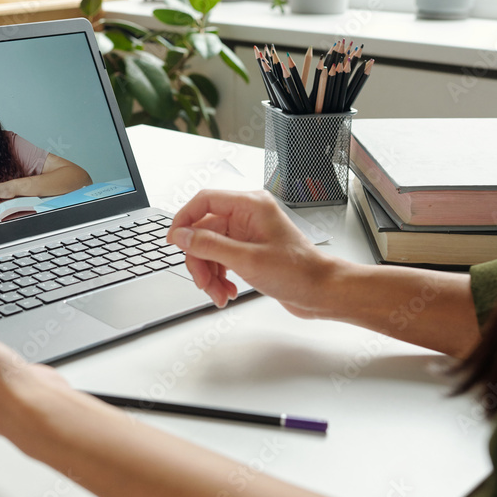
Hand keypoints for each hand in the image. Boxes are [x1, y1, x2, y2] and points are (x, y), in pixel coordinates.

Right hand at [167, 189, 336, 314]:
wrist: (322, 292)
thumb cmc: (299, 272)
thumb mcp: (246, 260)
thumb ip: (209, 245)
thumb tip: (182, 236)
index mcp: (250, 205)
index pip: (204, 202)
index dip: (184, 220)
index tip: (173, 241)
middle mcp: (248, 216)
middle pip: (204, 231)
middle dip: (200, 259)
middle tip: (203, 282)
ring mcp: (248, 234)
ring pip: (210, 248)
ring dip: (209, 273)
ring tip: (218, 294)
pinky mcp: (249, 251)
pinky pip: (221, 259)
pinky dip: (219, 277)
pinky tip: (227, 292)